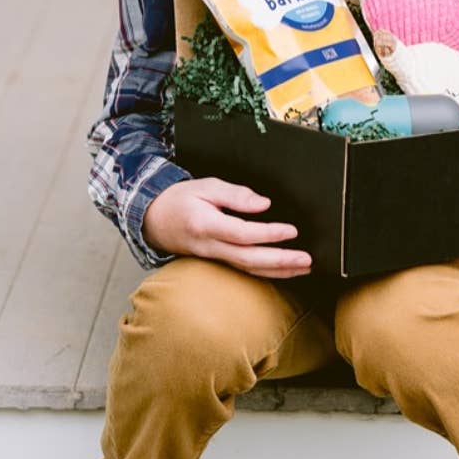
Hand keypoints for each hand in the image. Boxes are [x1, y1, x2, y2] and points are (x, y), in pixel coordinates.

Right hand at [142, 178, 311, 278]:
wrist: (153, 220)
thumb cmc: (180, 200)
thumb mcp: (206, 186)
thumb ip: (235, 195)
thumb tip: (263, 204)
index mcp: (206, 225)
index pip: (242, 233)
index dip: (268, 233)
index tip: (292, 231)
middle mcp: (210, 246)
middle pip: (248, 258)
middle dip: (279, 260)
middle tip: (306, 259)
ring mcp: (213, 257)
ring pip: (248, 269)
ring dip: (277, 271)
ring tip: (303, 268)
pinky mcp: (217, 261)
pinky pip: (243, 269)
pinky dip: (265, 272)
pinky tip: (283, 272)